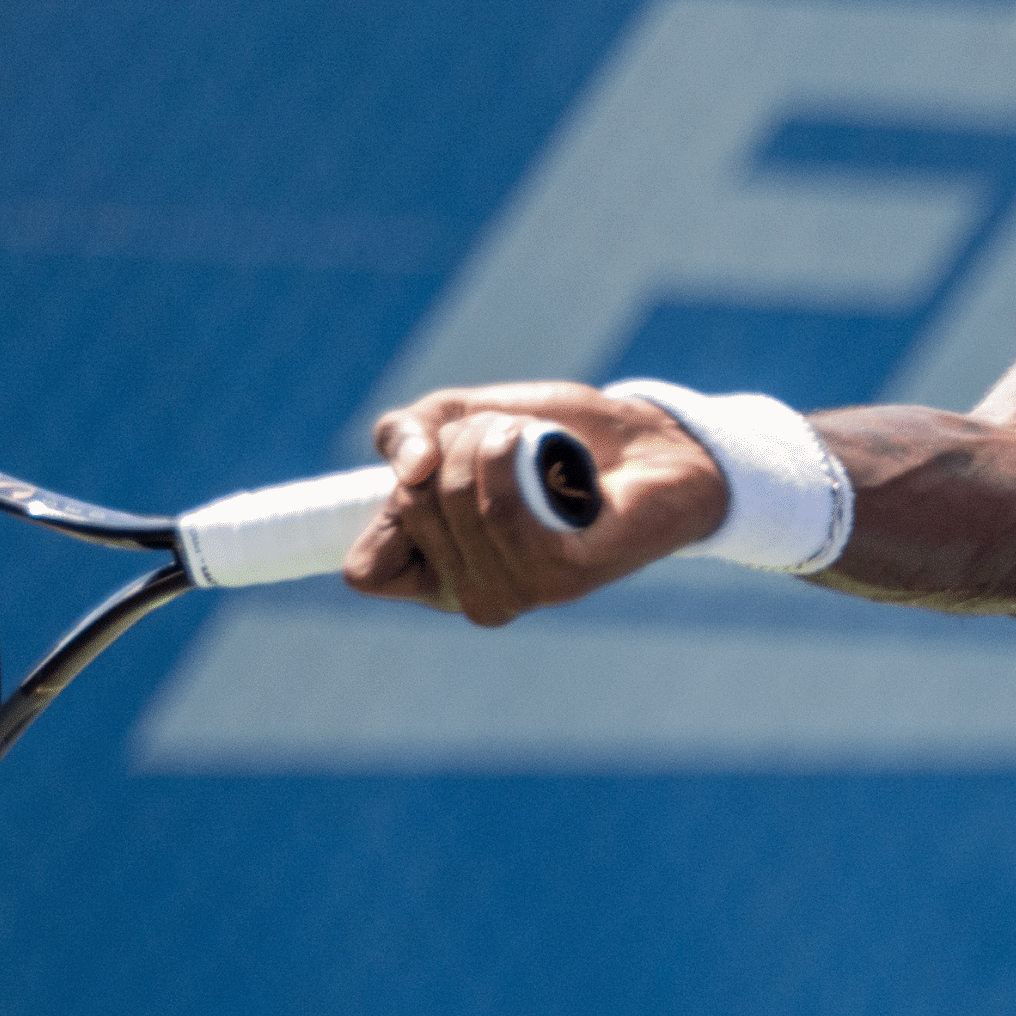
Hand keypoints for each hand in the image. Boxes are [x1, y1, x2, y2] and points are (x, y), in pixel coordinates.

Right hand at [345, 382, 725, 625]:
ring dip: (486, 443)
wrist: (649, 441)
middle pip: (409, 511)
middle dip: (450, 446)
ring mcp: (519, 592)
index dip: (390, 507)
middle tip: (505, 440)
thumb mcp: (456, 418)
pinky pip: (506, 515)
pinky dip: (516, 460)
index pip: (366, 572)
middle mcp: (472, 596)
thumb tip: (410, 470)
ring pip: (455, 504)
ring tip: (529, 440)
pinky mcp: (564, 577)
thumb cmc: (555, 437)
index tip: (436, 470)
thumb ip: (404, 435)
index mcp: (437, 576)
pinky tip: (550, 455)